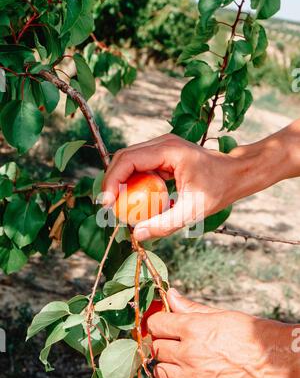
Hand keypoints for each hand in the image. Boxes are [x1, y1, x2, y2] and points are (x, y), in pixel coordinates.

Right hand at [102, 134, 236, 240]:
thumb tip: (138, 234)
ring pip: (129, 161)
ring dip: (120, 181)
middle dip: (111, 181)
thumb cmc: (219, 189)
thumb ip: (165, 224)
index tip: (107, 204)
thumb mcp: (193, 211)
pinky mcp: (163, 155)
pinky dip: (133, 182)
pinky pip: (140, 167)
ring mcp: (162, 148)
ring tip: (118, 205)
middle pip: (124, 157)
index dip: (112, 180)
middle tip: (107, 207)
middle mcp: (162, 144)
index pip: (128, 160)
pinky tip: (135, 200)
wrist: (236, 174)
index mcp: (168, 150)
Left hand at [147, 289, 299, 377]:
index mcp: (193, 328)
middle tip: (175, 342)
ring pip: (160, 373)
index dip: (158, 323)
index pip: (156, 324)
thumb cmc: (255, 335)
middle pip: (156, 348)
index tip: (164, 324)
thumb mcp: (222, 315)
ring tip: (180, 362)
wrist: (282, 363)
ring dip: (167, 366)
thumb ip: (192, 308)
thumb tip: (172, 295)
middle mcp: (190, 354)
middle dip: (163, 343)